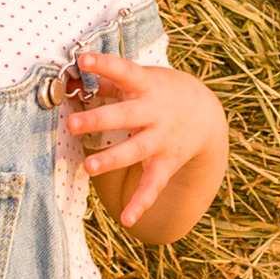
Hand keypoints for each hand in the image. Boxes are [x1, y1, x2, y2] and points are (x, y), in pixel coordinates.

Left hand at [62, 56, 228, 239]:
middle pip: (126, 116)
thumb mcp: (143, 80)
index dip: (105, 65)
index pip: (125, 71)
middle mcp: (155, 113)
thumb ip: (110, 81)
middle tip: (73, 124)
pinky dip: (141, 203)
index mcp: (147, 86)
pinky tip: (127, 219)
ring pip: (136, 150)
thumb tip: (74, 77)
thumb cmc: (161, 92)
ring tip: (88, 167)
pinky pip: (153, 185)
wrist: (206, 116)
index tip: (84, 59)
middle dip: (99, 120)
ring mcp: (162, 140)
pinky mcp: (166, 163)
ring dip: (112, 159)